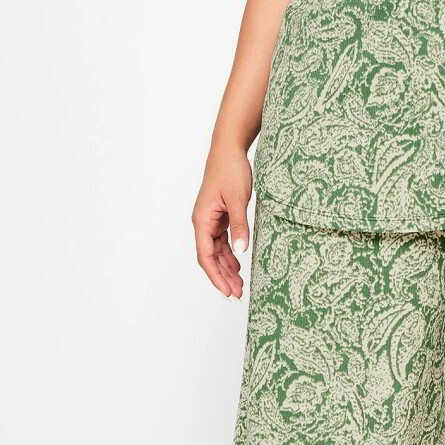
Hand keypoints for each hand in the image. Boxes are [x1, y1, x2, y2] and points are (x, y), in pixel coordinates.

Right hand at [192, 144, 252, 298]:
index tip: (227, 292)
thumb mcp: (238, 199)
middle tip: (238, 295)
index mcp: (202, 220)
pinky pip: (222, 241)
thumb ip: (239, 226)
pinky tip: (239, 265)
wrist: (229, 149)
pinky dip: (230, 254)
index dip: (216, 276)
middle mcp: (203, 222)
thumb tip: (241, 251)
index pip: (205, 256)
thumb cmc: (230, 170)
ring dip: (227, 268)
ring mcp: (211, 220)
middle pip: (210, 257)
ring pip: (217, 251)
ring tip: (241, 285)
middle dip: (223, 277)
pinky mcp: (220, 216)